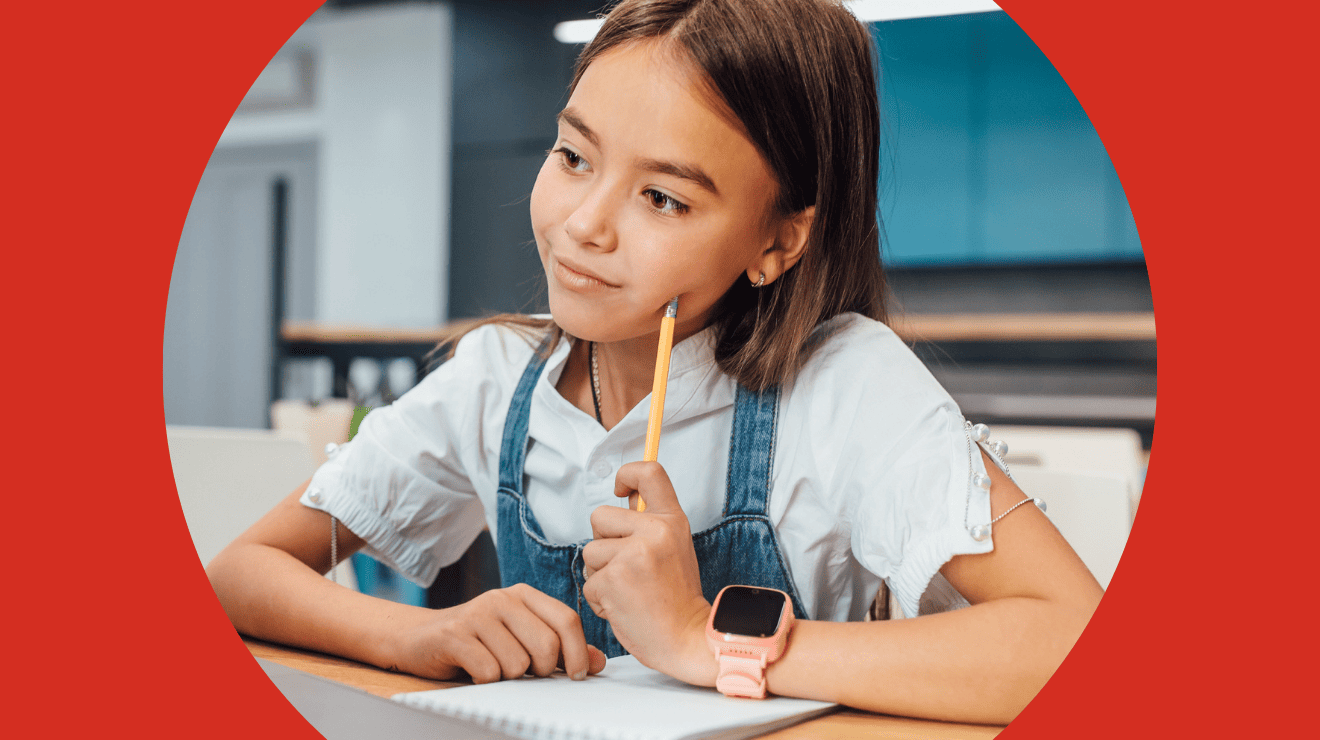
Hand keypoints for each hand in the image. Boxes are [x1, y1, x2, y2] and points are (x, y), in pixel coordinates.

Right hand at [388, 583, 606, 682]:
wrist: (419, 638)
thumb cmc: (478, 641)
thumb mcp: (520, 639)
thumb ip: (559, 648)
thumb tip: (597, 662)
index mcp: (524, 595)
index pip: (566, 620)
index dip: (578, 652)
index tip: (578, 674)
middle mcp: (502, 598)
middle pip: (546, 646)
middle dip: (541, 671)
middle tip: (523, 672)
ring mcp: (478, 614)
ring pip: (518, 664)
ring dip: (508, 676)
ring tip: (492, 665)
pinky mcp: (455, 635)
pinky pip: (489, 671)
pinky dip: (485, 680)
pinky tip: (474, 669)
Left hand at [581, 461, 716, 685]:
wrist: (686, 638)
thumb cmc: (676, 598)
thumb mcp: (674, 548)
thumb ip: (651, 523)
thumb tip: (626, 496)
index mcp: (671, 520)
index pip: (649, 472)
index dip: (627, 473)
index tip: (620, 488)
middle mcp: (655, 531)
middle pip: (600, 515)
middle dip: (603, 542)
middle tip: (628, 567)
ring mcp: (633, 554)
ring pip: (590, 551)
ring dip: (600, 573)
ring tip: (628, 590)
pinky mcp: (613, 579)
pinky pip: (589, 581)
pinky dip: (600, 598)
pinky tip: (623, 606)